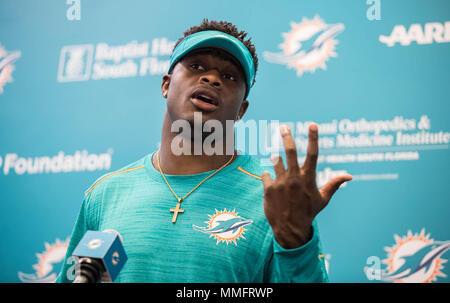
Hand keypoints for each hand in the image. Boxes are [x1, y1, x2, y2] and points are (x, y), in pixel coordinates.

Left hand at [262, 124, 351, 248]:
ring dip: (276, 161)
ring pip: (276, 162)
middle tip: (283, 127)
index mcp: (308, 178)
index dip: (313, 138)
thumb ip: (334, 184)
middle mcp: (294, 177)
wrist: (290, 229)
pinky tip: (273, 186)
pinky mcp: (268, 188)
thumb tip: (350, 176)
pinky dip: (268, 177)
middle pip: (289, 151)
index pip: (313, 154)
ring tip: (278, 166)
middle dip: (286, 136)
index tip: (312, 124)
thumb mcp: (323, 199)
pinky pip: (266, 175)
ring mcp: (280, 182)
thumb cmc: (308, 212)